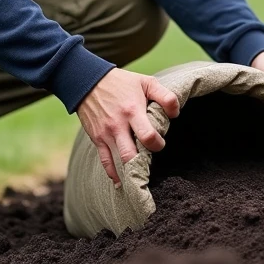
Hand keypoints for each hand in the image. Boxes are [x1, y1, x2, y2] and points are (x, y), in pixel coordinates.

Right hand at [76, 68, 179, 185]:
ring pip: (118, 162)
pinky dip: (113, 174)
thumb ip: (165, 96)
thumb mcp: (146, 82)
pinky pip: (105, 162)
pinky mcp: (97, 139)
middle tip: (150, 162)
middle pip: (130, 155)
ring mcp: (106, 134)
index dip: (157, 144)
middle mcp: (118, 126)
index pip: (147, 136)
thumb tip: (176, 114)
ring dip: (130, 173)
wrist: (88, 81)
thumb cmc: (121, 82)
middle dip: (143, 164)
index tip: (160, 143)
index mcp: (132, 111)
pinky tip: (121, 182)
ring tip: (139, 180)